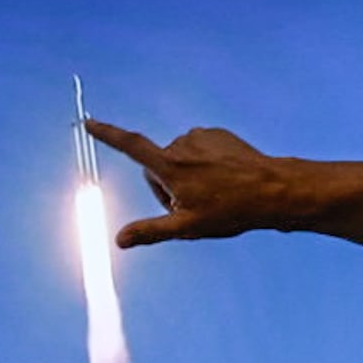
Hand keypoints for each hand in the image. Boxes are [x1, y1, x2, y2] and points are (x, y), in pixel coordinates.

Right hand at [85, 121, 292, 248]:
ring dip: (186, 175)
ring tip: (211, 195)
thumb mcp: (187, 227)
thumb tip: (120, 240)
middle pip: (156, 165)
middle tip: (190, 206)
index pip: (130, 146)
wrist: (272, 190)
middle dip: (165, 184)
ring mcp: (201, 137)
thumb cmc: (231, 210)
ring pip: (179, 158)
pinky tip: (222, 181)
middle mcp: (182, 144)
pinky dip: (203, 165)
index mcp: (170, 166)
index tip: (90, 123)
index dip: (107, 134)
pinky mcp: (218, 134)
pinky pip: (199, 150)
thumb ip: (150, 231)